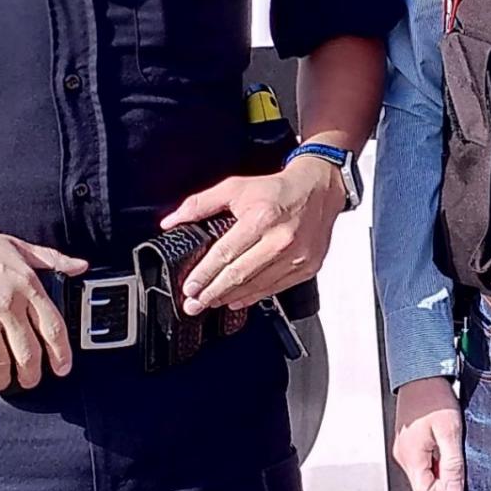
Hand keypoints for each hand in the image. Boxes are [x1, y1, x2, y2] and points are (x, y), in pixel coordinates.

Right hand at [0, 208, 88, 394]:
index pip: (53, 327)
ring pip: (1, 363)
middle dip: (32, 374)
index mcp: (25, 282)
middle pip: (29, 352)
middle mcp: (5, 302)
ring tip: (4, 381)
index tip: (62, 368)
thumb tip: (81, 267)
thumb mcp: (16, 245)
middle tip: (30, 380)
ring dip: (5, 379)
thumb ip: (51, 258)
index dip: (61, 354)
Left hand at [162, 160, 346, 313]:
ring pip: (256, 286)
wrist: (319, 189)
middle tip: (193, 303)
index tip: (190, 286)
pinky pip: (275, 288)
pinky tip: (237, 299)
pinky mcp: (307, 267)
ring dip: (230, 297)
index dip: (204, 273)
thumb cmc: (277, 189)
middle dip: (212, 292)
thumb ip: (201, 204)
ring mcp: (297, 257)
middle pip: (239, 275)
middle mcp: (281, 240)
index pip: (225, 253)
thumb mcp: (236, 187)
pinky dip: (253, 296)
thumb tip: (172, 221)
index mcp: (262, 218)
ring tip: (211, 302)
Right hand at [390, 377, 465, 490]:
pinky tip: (441, 438)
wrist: (420, 375)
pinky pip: (421, 459)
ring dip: (439, 464)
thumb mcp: (450, 432)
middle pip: (424, 483)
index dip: (444, 487)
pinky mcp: (407, 442)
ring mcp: (403, 449)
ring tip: (447, 442)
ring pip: (424, 471)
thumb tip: (454, 490)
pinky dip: (434, 455)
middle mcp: (403, 456)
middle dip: (443, 475)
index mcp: (411, 457)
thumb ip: (452, 464)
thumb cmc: (433, 398)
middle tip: (454, 452)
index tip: (456, 470)